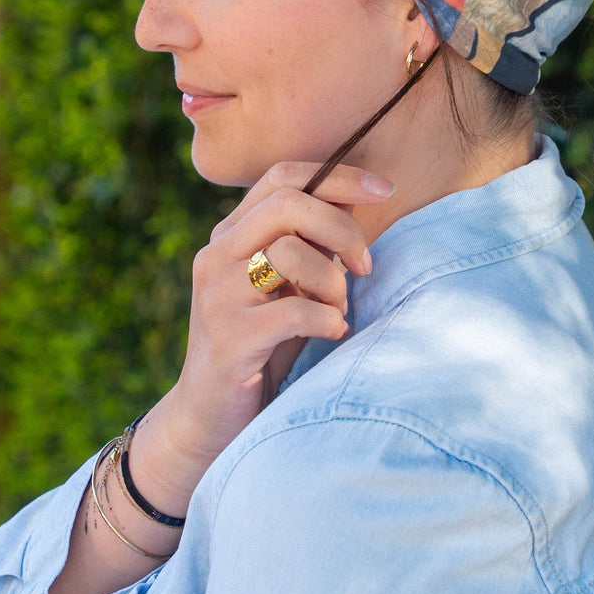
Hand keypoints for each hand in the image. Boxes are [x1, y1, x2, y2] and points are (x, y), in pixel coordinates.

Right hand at [126, 162, 392, 515]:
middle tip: (364, 265)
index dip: (338, 175)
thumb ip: (309, 242)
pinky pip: (293, 312)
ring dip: (331, 281)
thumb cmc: (264, 344)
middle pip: (288, 204)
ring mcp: (217, 295)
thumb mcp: (286, 284)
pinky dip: (326, 319)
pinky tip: (333, 333)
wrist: (209, 418)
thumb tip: (357, 198)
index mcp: (231, 234)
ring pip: (288, 252)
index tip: (384, 188)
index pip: (283, 177)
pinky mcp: (229, 338)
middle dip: (342, 227)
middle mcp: (217, 255)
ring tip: (336, 309)